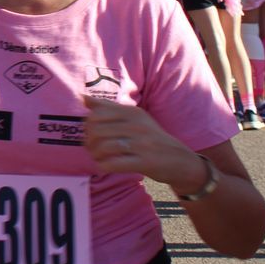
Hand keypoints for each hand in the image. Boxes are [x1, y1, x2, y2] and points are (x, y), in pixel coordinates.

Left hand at [82, 96, 199, 187]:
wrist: (182, 161)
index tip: (91, 134)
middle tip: (92, 149)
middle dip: (89, 142)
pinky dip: (103, 166)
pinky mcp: (145, 162)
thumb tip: (83, 97)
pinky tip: (105, 166)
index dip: (87, 126)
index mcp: (133, 112)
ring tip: (98, 157)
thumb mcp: (134, 118)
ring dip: (95, 154)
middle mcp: (137, 125)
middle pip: (96, 130)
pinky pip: (113, 163)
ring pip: (103, 146)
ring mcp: (142, 143)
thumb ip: (108, 108)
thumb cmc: (152, 138)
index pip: (96, 114)